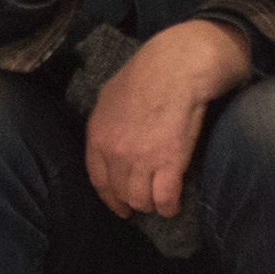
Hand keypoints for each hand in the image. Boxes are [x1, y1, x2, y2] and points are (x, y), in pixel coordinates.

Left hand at [83, 17, 252, 218]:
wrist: (176, 67)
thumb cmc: (147, 73)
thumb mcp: (111, 95)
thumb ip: (107, 121)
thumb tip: (111, 135)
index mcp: (98, 134)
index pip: (98, 179)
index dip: (110, 197)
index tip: (120, 206)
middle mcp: (115, 151)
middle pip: (120, 192)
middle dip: (133, 202)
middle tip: (145, 203)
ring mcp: (140, 159)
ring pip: (141, 200)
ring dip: (152, 206)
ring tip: (161, 203)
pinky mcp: (169, 163)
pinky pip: (165, 199)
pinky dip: (169, 206)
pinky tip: (173, 205)